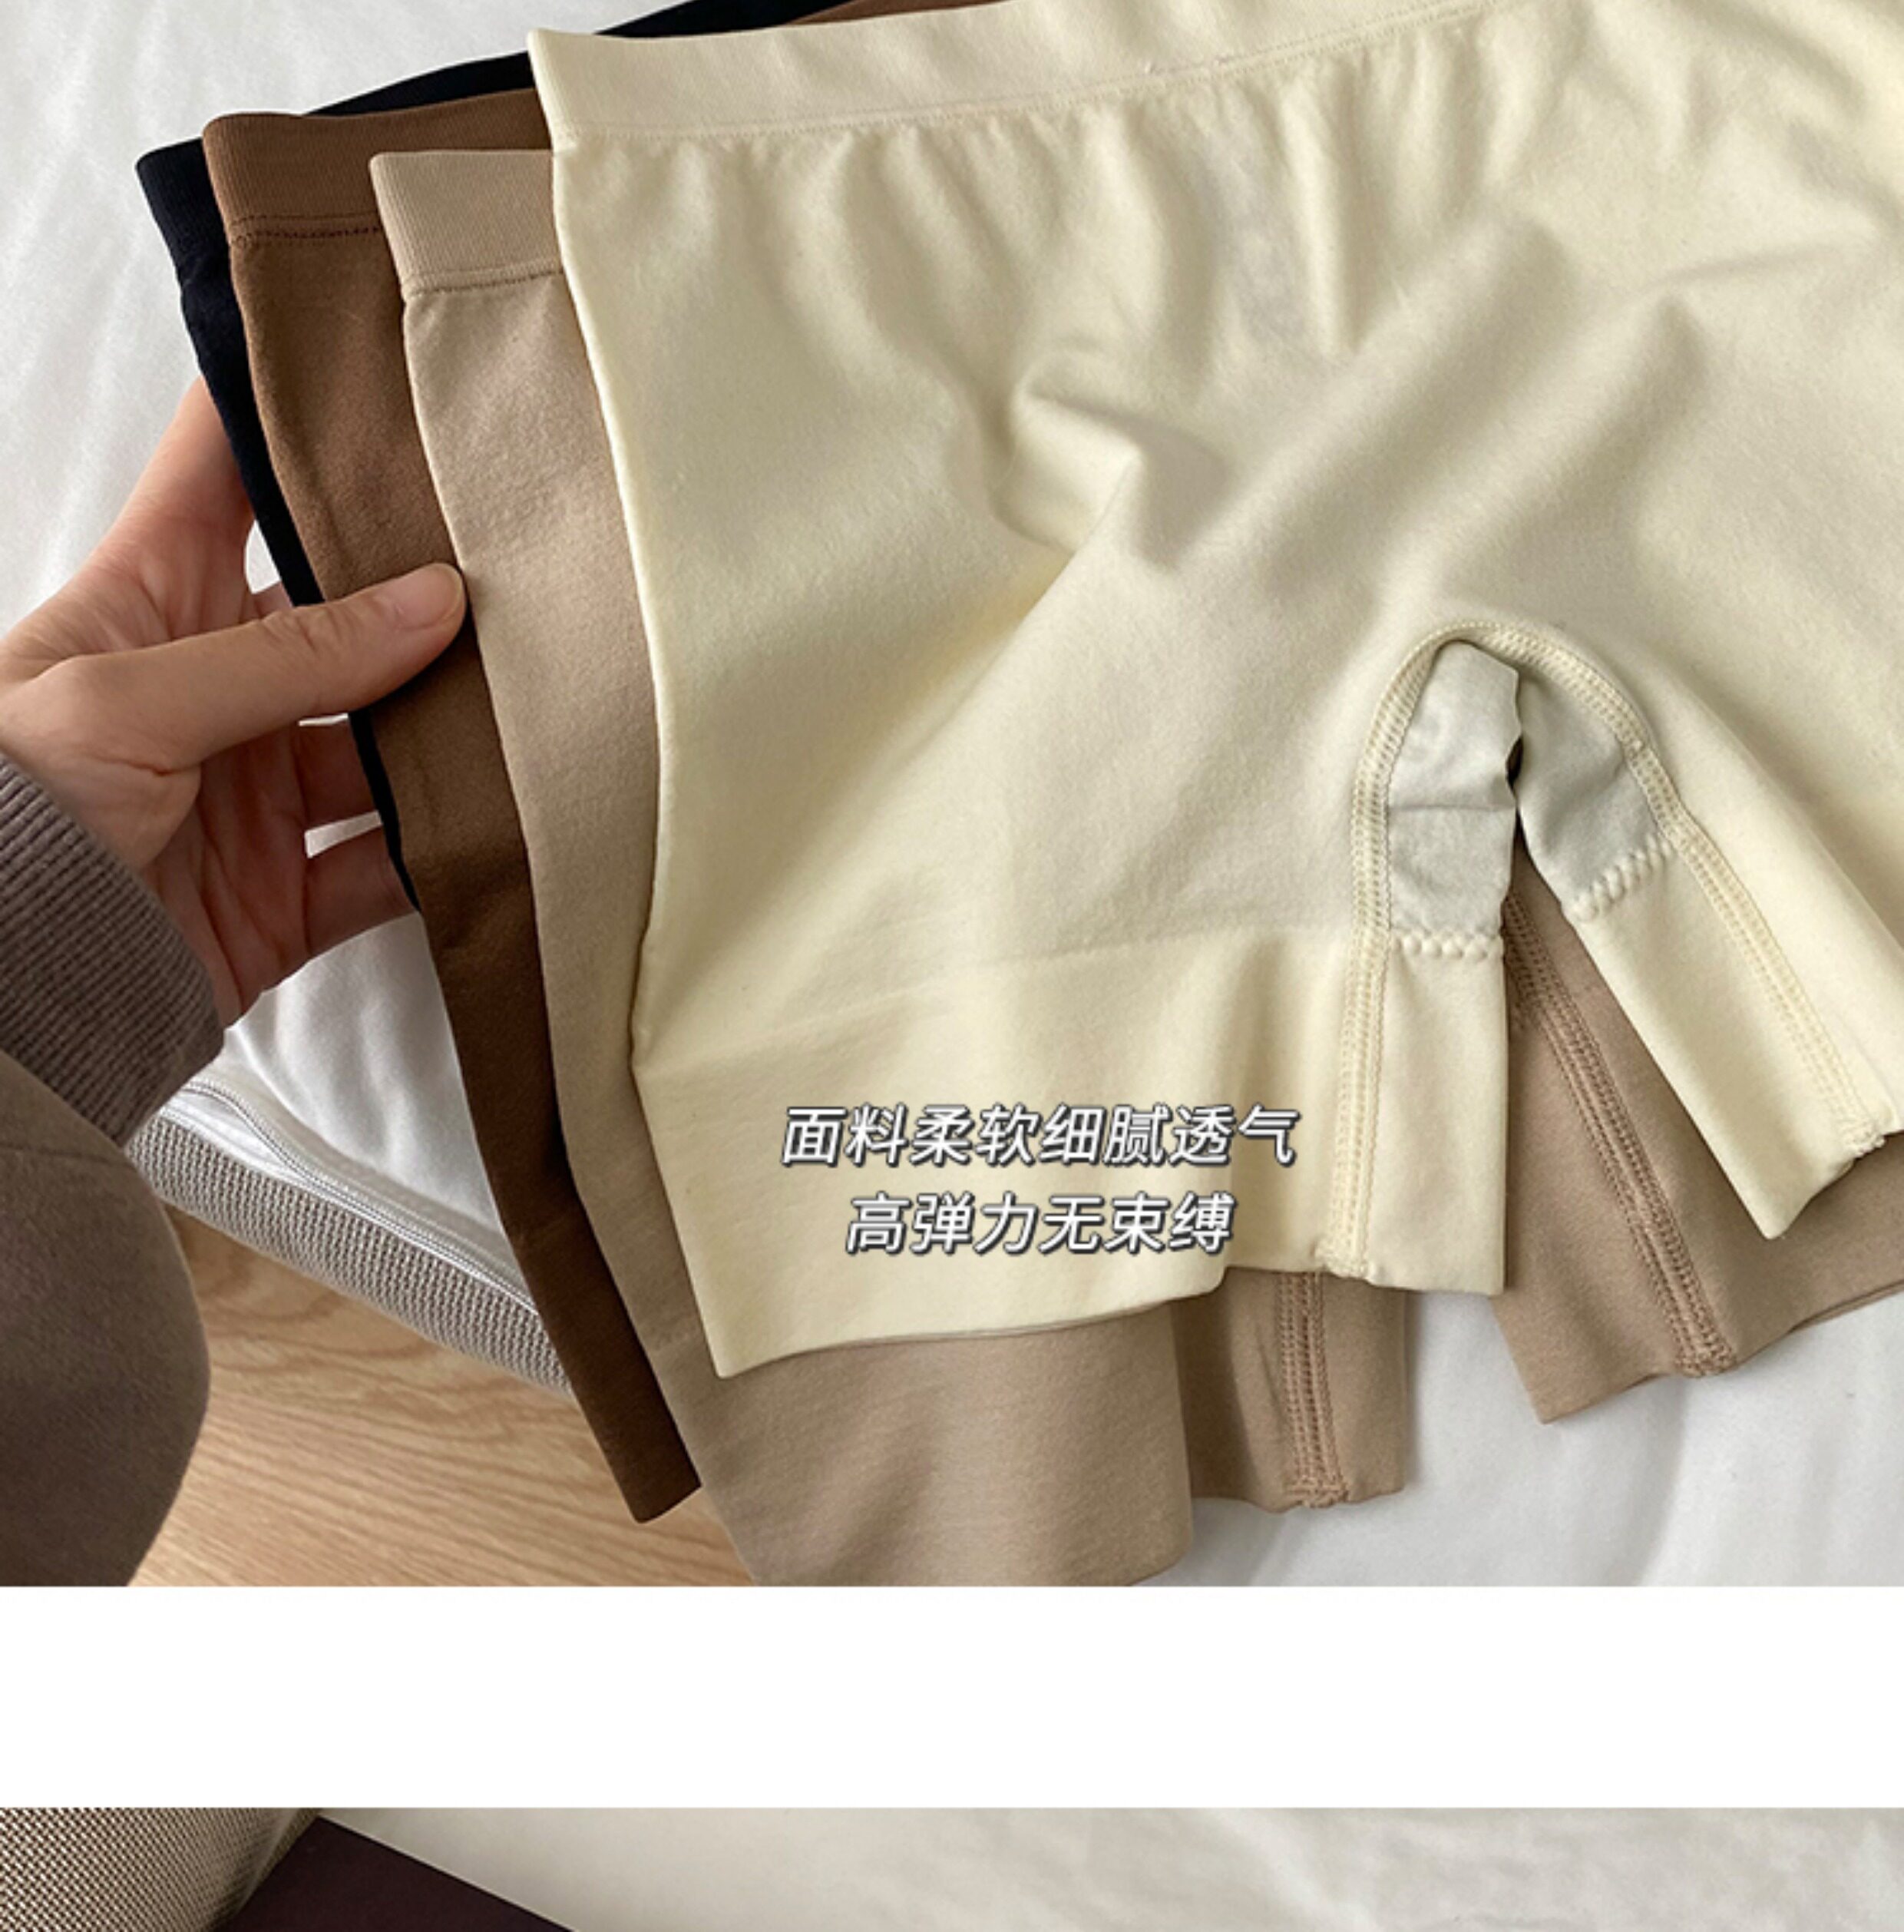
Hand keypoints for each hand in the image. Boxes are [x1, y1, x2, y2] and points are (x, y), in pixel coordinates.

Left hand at [0, 383, 463, 1023]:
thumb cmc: (12, 807)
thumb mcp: (129, 701)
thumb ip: (289, 653)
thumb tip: (436, 599)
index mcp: (150, 602)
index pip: (220, 471)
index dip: (287, 407)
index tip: (378, 358)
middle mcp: (214, 687)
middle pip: (341, 618)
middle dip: (422, 592)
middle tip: (524, 553)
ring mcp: (258, 793)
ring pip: (385, 746)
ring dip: (453, 734)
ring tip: (545, 697)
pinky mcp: (291, 893)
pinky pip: (390, 866)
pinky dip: (447, 853)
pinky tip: (513, 818)